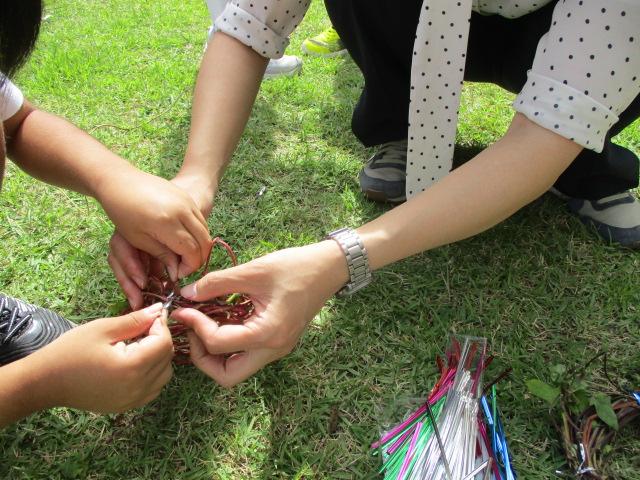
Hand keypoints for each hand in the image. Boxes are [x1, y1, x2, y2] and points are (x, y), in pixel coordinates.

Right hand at [28, 303, 173, 413]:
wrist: (46, 382)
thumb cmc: (71, 352)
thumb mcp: (103, 329)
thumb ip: (135, 321)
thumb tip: (159, 310)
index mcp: (132, 367)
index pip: (164, 343)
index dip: (161, 326)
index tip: (149, 317)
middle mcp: (138, 387)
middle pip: (167, 358)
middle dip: (160, 339)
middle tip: (141, 328)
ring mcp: (134, 400)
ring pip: (164, 374)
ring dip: (158, 357)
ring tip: (137, 345)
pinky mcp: (128, 406)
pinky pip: (154, 388)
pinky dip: (152, 373)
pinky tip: (135, 362)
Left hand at [107, 174, 215, 308]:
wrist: (120, 181)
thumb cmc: (123, 212)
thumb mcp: (139, 239)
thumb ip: (163, 255)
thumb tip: (177, 272)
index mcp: (167, 223)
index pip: (192, 251)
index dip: (189, 266)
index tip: (178, 273)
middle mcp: (182, 211)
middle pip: (204, 241)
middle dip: (198, 258)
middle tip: (184, 267)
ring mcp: (187, 201)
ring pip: (205, 231)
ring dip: (199, 246)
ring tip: (183, 254)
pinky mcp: (187, 196)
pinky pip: (200, 219)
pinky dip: (197, 233)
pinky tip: (184, 239)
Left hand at [171, 241, 347, 386]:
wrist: (329, 268)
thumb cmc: (295, 266)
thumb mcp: (253, 271)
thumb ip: (217, 283)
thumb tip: (187, 294)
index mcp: (268, 333)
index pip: (218, 343)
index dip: (195, 326)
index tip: (184, 307)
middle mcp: (273, 349)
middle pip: (227, 376)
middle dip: (203, 358)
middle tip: (193, 331)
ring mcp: (277, 348)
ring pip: (237, 369)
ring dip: (215, 353)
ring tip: (205, 324)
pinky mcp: (277, 342)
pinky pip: (247, 354)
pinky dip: (230, 344)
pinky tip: (224, 319)